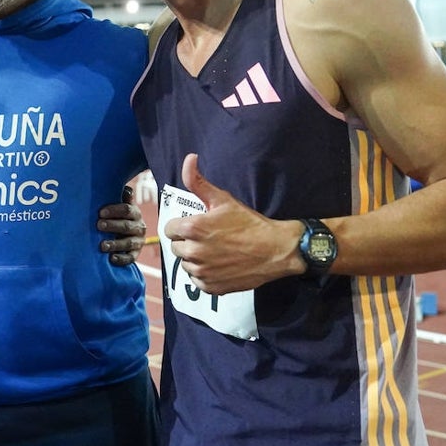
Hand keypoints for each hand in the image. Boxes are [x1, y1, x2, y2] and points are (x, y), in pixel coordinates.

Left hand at [97, 185, 145, 266]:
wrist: (124, 235)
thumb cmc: (117, 217)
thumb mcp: (119, 206)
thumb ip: (120, 197)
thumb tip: (125, 187)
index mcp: (134, 213)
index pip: (127, 209)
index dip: (114, 210)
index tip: (100, 212)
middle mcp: (139, 226)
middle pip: (127, 226)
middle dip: (112, 226)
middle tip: (98, 225)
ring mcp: (138, 241)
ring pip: (128, 243)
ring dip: (115, 244)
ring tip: (102, 245)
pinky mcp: (135, 254)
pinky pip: (131, 258)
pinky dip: (121, 259)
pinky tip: (111, 259)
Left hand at [164, 154, 302, 293]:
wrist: (276, 250)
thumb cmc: (250, 223)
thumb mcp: (223, 199)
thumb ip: (198, 181)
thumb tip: (189, 158)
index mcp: (192, 229)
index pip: (169, 230)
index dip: (182, 227)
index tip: (196, 226)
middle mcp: (193, 252)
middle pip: (176, 248)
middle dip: (188, 242)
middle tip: (208, 238)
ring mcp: (202, 272)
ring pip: (186, 265)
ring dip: (195, 259)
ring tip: (215, 251)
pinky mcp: (211, 287)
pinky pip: (197, 281)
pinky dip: (205, 275)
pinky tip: (219, 265)